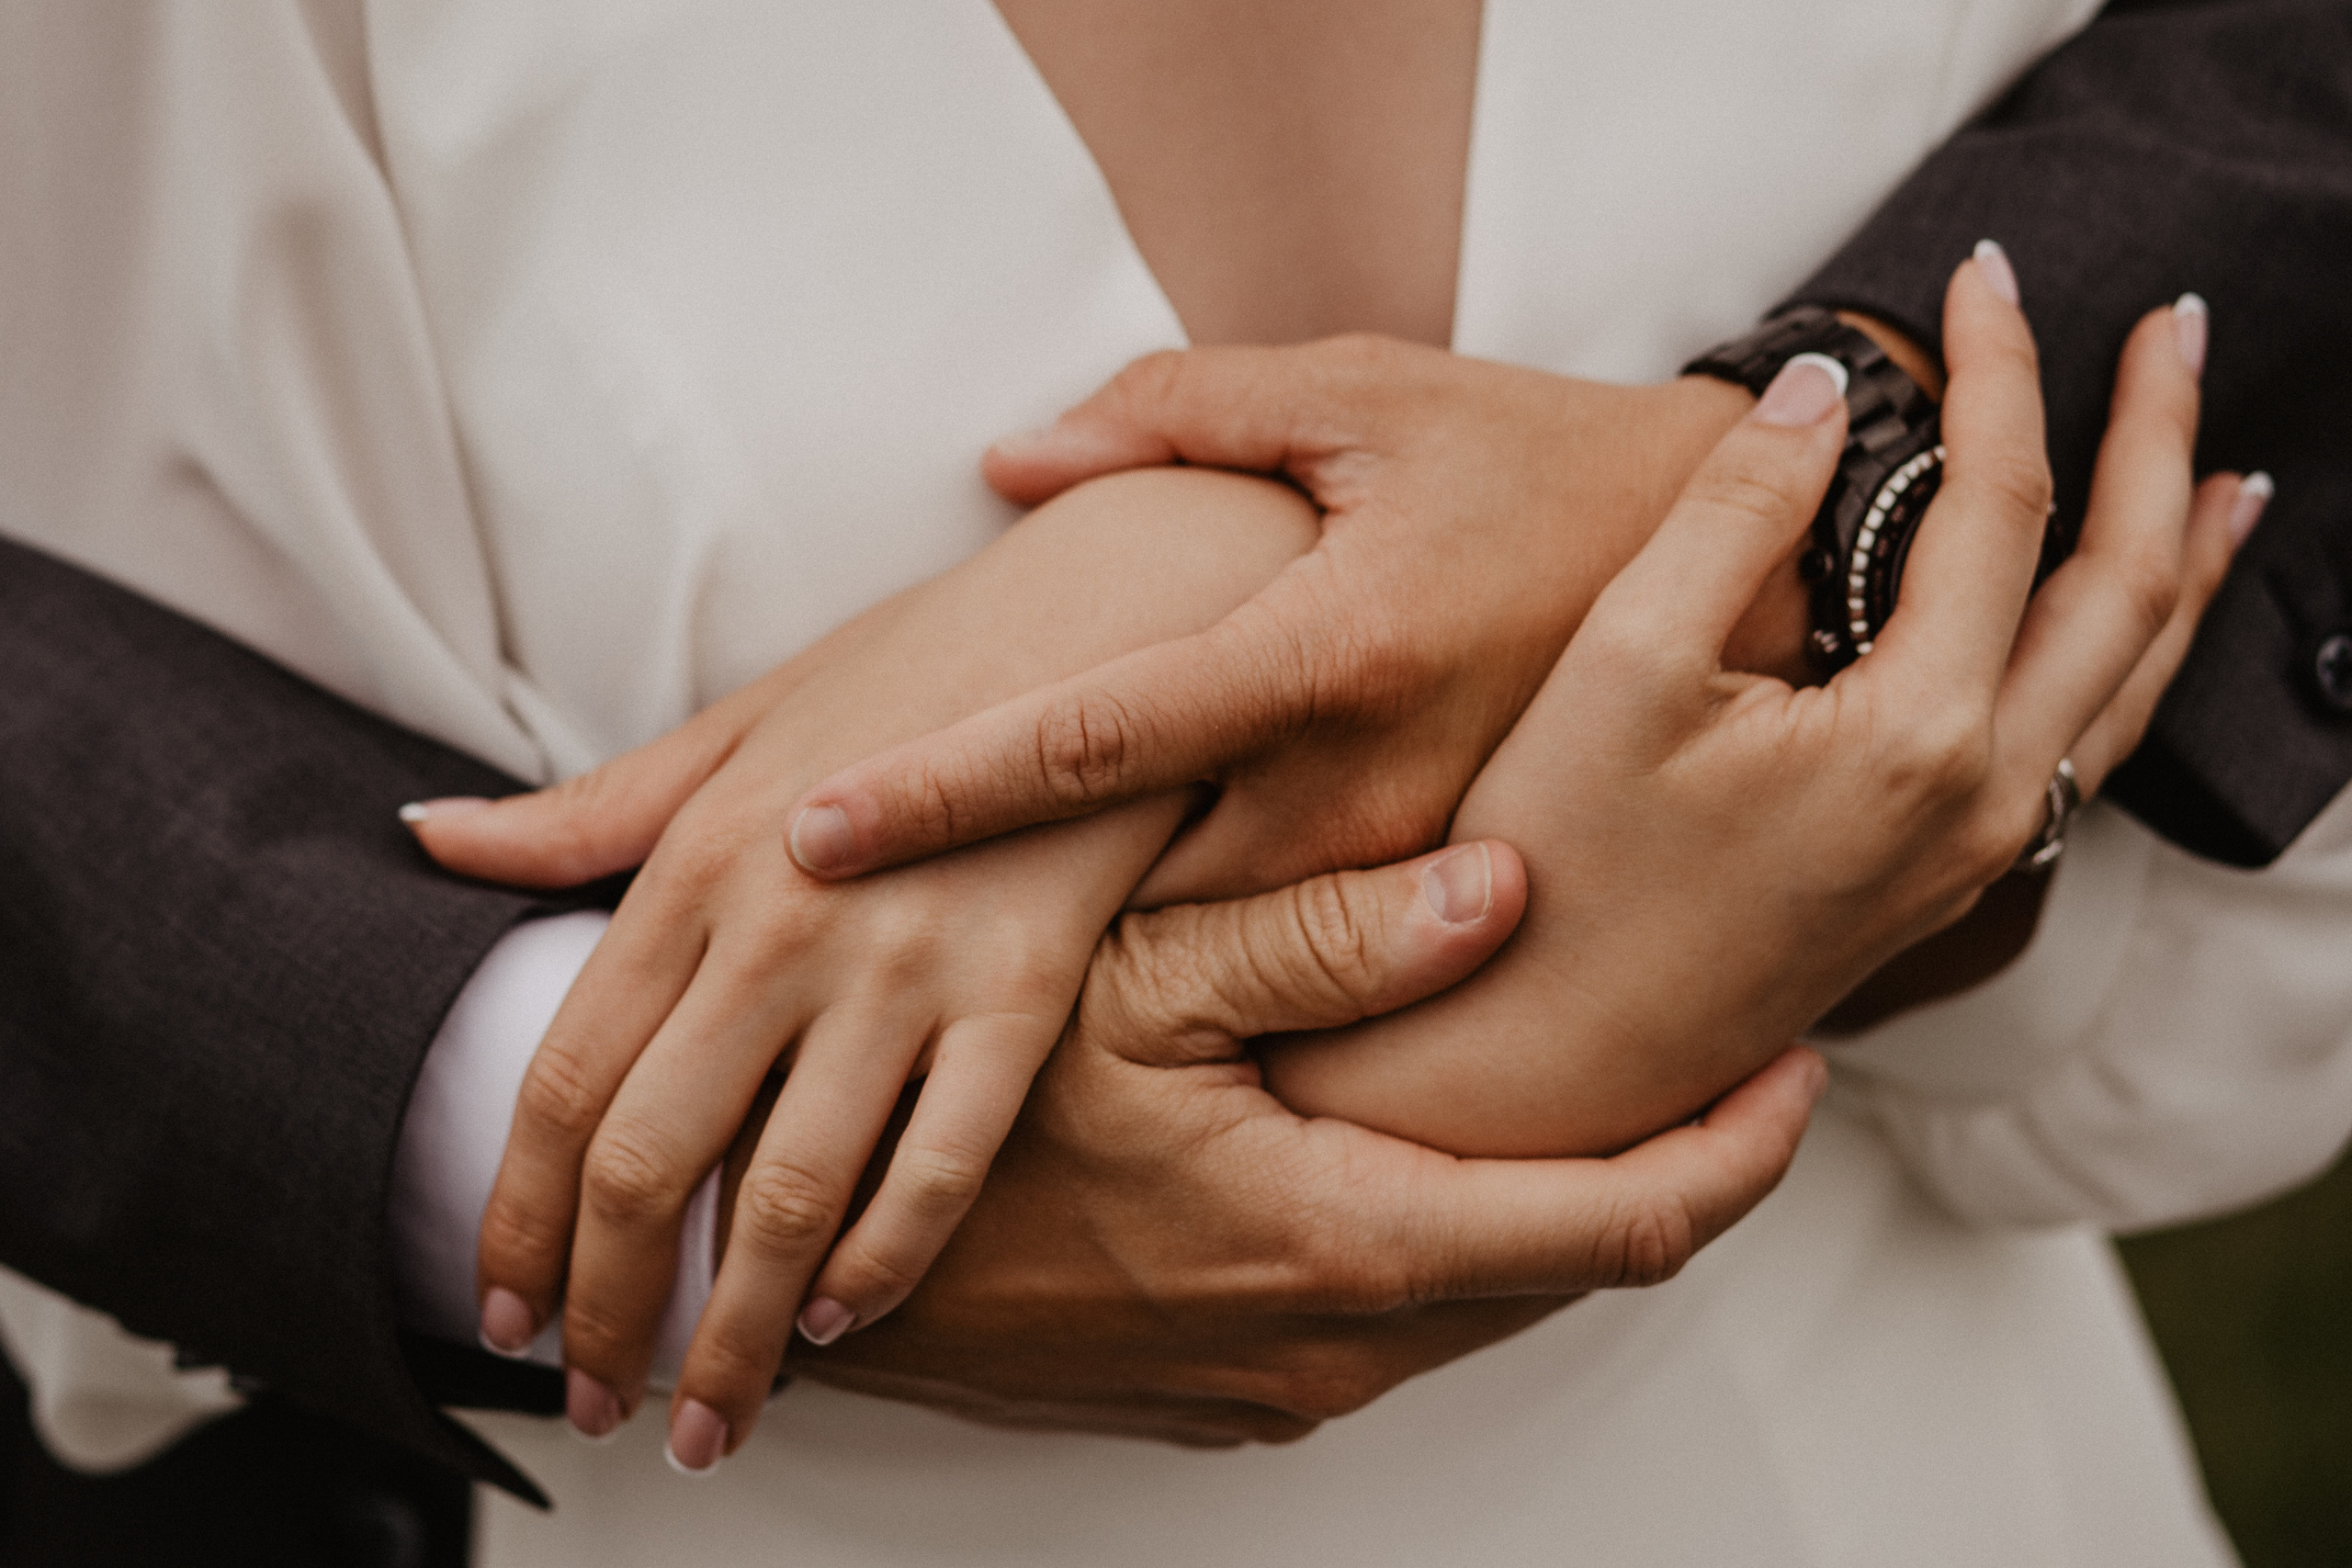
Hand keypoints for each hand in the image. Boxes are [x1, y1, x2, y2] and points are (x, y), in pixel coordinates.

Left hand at [406, 471, 1316, 1445]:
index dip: (514, 1218)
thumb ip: (589, 808)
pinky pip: (942, 1163)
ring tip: (713, 1420)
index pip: (564, 1078)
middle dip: (604, 1311)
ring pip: (786, 1194)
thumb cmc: (929, 664)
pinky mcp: (1026, 991)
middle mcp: (783, 923)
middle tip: (594, 1401)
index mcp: (697, 858)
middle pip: (650, 1162)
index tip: (500, 1311)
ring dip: (735, 1334)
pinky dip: (884, 1262)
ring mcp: (908, 963)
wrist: (1123, 614)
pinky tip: (847, 1320)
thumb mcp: (742, 721)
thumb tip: (433, 842)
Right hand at [770, 842, 1824, 1453]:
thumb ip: (1326, 938)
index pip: (1615, 1224)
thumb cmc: (954, 1102)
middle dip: (1662, 1163)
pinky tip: (1426, 1131)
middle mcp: (1332, 1341)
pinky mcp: (1225, 1386)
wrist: (798, 1260)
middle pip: (1570, 1263)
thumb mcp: (1130, 982)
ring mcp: (1274, 1381)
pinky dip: (1455, 1229)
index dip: (1733, 1150)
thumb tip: (1504, 889)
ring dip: (1555, 1195)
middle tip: (1716, 1040)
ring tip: (1596, 1068)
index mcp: (1341, 1240)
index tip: (1801, 1069)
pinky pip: (1399, 1314)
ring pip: (1488, 1291)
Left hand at [778, 341, 1756, 901]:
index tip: (804, 842)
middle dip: (984, 926)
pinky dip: (1196, 967)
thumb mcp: (1368, 396)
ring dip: (1081, 964)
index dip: (934, 794)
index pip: (1089, 739)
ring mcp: (1414, 873)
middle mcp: (1366, 787)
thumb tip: (1006, 463)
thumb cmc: (1537, 461)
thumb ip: (1175, 417)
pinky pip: (1297, 966)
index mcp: (1326, 649)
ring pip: (1205, 955)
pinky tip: (1121, 965)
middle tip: (846, 952)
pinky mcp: (1454, 917)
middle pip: (1123, 890)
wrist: (1751, 571)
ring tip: (946, 976)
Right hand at [1266, 253, 2246, 1153]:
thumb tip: (1825, 393)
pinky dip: (2134, 662)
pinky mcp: (1941, 886)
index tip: (1974, 277)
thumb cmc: (1552, 871)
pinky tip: (2118, 634)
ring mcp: (1973, 855)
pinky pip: (2088, 750)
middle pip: (2128, 586)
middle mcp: (1981, 801)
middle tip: (2171, 329)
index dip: (1999, 370)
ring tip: (2222, 473)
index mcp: (1915, 735)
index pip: (2002, 502)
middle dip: (2156, 440)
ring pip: (2134, 682)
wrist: (1539, 1060)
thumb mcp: (1618, 666)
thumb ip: (1733, 512)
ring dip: (2183, 560)